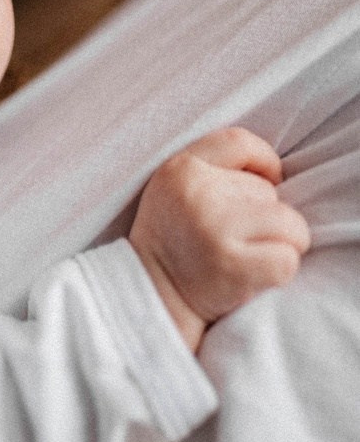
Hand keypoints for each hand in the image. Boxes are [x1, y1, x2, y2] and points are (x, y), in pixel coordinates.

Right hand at [130, 127, 310, 349]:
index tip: (267, 181)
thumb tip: (275, 171)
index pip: (240, 142)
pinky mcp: (233, 266)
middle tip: (235, 240)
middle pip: (271, 192)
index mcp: (180, 169)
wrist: (150, 298)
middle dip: (266, 217)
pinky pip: (287, 260)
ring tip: (246, 256)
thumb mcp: (174, 190)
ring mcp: (215, 229)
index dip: (265, 161)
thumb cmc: (173, 243)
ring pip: (290, 224)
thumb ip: (213, 170)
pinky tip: (250, 277)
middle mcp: (197, 193)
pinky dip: (278, 272)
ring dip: (279, 244)